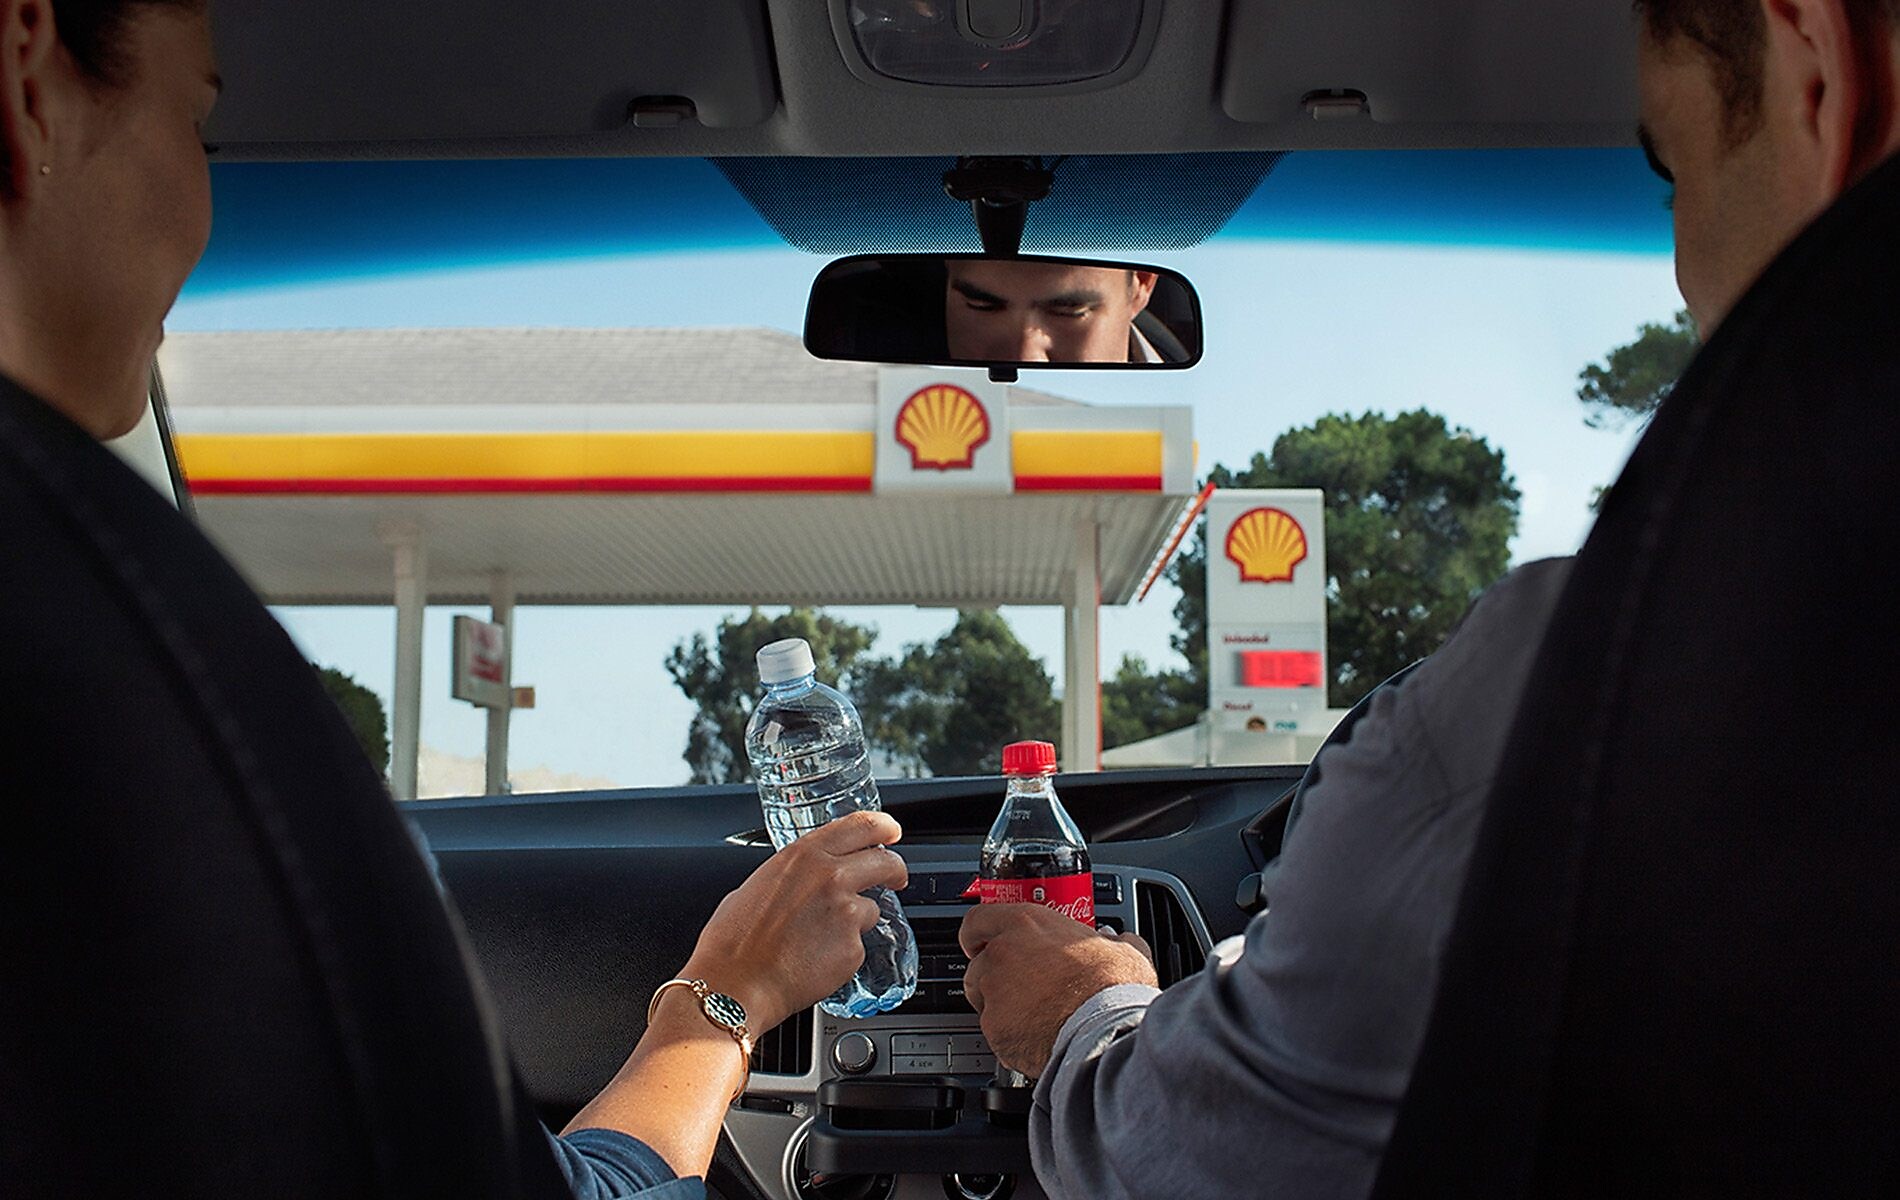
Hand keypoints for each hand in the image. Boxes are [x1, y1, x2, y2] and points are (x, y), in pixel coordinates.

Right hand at [682, 810, 907, 1031]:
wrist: (734, 987)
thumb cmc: (733, 942)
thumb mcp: (757, 885)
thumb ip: (790, 875)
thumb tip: (801, 880)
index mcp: (804, 855)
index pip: (862, 825)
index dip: (883, 826)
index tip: (891, 831)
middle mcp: (831, 877)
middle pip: (886, 861)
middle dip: (894, 870)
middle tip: (894, 878)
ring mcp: (847, 913)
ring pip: (871, 908)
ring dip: (856, 920)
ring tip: (820, 938)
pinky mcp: (853, 949)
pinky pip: (858, 945)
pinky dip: (843, 952)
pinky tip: (815, 960)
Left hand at [960, 903, 1157, 1077]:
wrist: (1106, 1031)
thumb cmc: (1112, 987)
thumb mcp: (1121, 949)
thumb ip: (1110, 940)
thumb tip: (1116, 940)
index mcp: (1025, 924)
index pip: (979, 919)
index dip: (979, 934)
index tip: (983, 943)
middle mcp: (1001, 954)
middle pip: (978, 964)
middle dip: (993, 977)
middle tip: (1020, 987)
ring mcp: (994, 992)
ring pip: (982, 1000)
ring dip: (999, 1007)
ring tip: (1031, 1017)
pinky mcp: (994, 1028)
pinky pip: (994, 1032)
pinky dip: (1009, 1036)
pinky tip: (1035, 1038)